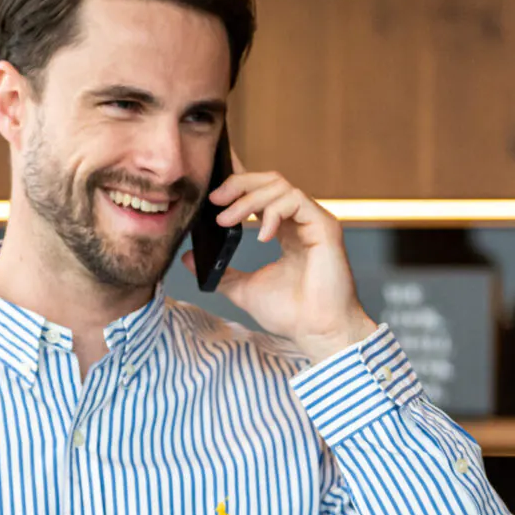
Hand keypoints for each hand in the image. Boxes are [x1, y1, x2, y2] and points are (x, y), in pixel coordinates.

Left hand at [182, 152, 375, 363]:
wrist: (316, 332)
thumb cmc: (291, 314)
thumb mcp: (244, 289)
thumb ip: (221, 272)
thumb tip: (189, 258)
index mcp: (285, 231)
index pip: (262, 193)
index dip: (238, 183)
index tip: (212, 190)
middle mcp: (301, 221)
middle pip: (269, 181)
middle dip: (238, 184)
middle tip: (214, 200)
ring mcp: (314, 221)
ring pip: (279, 186)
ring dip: (247, 200)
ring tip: (227, 221)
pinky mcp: (324, 226)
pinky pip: (295, 200)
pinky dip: (272, 212)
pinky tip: (261, 235)